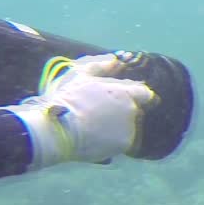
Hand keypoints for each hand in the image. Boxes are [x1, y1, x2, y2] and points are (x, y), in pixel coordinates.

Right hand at [39, 66, 157, 162]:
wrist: (58, 131)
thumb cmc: (68, 100)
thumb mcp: (80, 75)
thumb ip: (102, 66)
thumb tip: (117, 59)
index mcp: (123, 92)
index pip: (145, 93)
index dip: (138, 95)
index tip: (131, 97)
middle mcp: (132, 110)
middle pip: (135, 109)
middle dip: (123, 109)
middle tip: (101, 112)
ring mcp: (130, 129)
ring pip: (129, 125)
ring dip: (118, 125)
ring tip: (95, 126)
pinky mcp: (124, 145)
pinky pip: (123, 140)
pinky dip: (114, 139)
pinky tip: (97, 137)